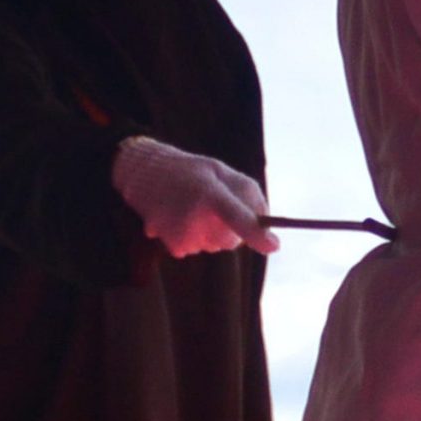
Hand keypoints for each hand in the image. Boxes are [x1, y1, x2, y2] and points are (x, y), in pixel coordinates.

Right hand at [111, 136, 279, 256]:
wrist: (145, 175)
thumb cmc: (192, 172)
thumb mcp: (223, 172)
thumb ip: (249, 196)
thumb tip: (264, 225)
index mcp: (208, 192)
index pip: (237, 217)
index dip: (257, 235)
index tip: (275, 245)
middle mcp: (192, 216)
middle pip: (231, 241)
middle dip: (231, 228)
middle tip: (214, 206)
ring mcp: (180, 234)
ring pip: (216, 246)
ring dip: (211, 232)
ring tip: (193, 208)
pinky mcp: (174, 247)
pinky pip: (201, 248)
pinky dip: (197, 237)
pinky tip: (182, 219)